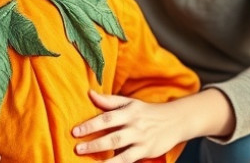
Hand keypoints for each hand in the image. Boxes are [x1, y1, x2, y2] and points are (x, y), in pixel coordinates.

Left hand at [72, 90, 186, 162]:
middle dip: (94, 143)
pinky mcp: (146, 151)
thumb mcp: (130, 102)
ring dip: (103, 157)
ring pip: (120, 149)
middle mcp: (135, 125)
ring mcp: (141, 139)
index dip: (90, 125)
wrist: (175, 120)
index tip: (75, 131)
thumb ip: (109, 101)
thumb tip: (89, 93)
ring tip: (87, 160)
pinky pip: (129, 159)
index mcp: (129, 111)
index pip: (107, 117)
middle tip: (77, 148)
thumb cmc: (147, 111)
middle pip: (112, 136)